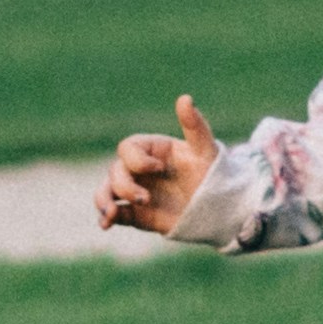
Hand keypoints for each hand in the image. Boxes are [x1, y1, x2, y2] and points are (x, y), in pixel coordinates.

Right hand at [96, 96, 220, 234]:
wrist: (218, 208)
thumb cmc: (213, 175)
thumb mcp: (205, 151)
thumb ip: (194, 126)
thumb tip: (185, 98)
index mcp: (151, 150)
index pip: (128, 148)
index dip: (137, 159)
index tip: (159, 169)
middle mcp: (138, 169)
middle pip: (115, 171)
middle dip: (125, 186)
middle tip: (146, 199)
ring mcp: (135, 191)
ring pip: (106, 191)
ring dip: (104, 201)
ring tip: (111, 213)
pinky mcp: (135, 213)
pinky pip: (113, 213)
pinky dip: (106, 218)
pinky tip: (107, 224)